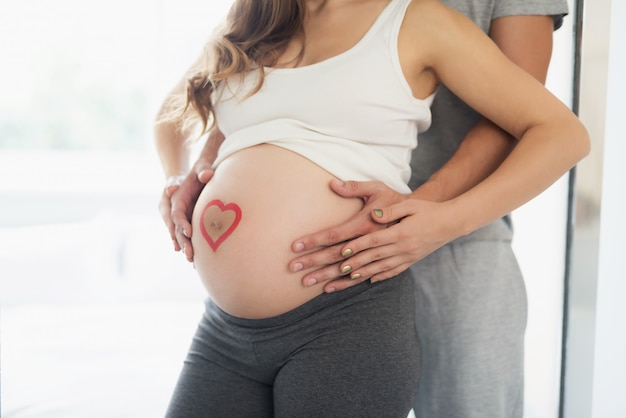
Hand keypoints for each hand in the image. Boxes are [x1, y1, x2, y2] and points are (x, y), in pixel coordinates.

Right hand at [158, 159, 213, 261]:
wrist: (196, 175)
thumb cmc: (199, 170)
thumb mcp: (201, 168)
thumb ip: (203, 170)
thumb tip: (206, 175)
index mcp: (174, 198)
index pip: (176, 213)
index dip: (181, 223)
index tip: (189, 232)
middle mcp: (174, 210)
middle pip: (175, 228)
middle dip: (182, 242)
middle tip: (189, 254)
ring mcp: (180, 218)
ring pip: (180, 235)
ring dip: (186, 247)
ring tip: (192, 261)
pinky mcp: (187, 223)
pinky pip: (187, 236)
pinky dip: (192, 246)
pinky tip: (198, 260)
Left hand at [290, 180, 458, 291]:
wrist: (450, 223)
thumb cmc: (425, 209)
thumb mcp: (406, 202)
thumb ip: (387, 207)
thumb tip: (368, 208)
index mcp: (392, 232)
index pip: (357, 239)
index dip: (335, 245)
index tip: (315, 251)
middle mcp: (394, 249)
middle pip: (355, 260)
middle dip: (326, 268)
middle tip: (303, 276)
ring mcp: (399, 259)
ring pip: (366, 271)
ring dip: (342, 280)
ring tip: (321, 286)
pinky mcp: (404, 264)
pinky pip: (381, 274)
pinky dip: (364, 279)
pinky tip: (350, 283)